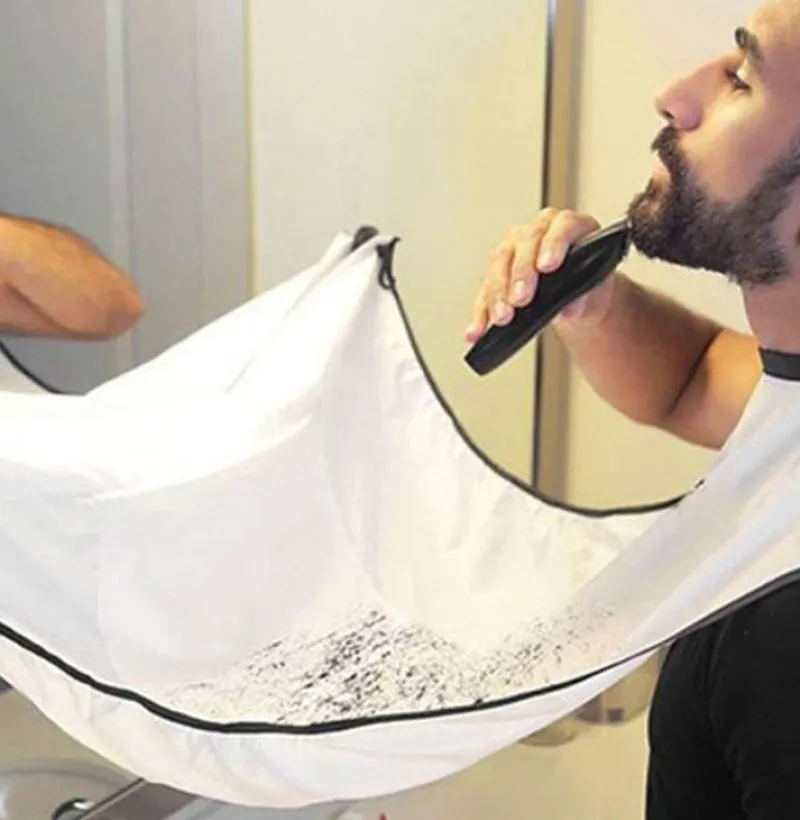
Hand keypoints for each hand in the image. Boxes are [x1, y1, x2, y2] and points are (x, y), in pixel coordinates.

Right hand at [466, 208, 615, 342]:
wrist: (580, 298)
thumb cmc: (589, 285)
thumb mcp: (595, 292)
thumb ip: (584, 296)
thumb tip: (567, 307)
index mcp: (569, 225)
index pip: (562, 227)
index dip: (554, 244)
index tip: (548, 266)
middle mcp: (537, 232)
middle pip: (524, 245)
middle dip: (521, 274)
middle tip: (521, 299)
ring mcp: (513, 250)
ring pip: (499, 265)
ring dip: (498, 293)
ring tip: (503, 317)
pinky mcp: (497, 274)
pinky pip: (485, 291)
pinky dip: (481, 312)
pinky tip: (478, 329)